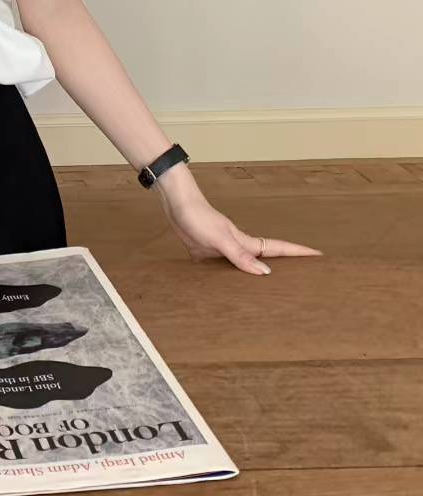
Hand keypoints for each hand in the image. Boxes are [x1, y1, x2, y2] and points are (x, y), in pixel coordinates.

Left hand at [155, 177, 323, 275]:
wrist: (176, 203)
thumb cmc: (198, 217)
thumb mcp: (220, 239)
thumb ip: (240, 256)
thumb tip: (266, 274)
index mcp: (245, 242)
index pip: (277, 249)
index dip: (298, 252)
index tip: (319, 255)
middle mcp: (237, 246)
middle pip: (266, 259)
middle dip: (285, 267)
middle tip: (304, 279)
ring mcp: (223, 249)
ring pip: (245, 265)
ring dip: (257, 276)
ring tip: (270, 292)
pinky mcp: (206, 253)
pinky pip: (224, 269)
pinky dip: (230, 278)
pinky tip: (227, 289)